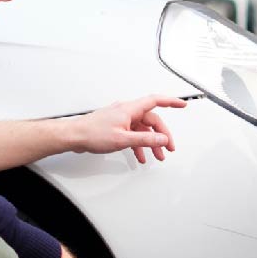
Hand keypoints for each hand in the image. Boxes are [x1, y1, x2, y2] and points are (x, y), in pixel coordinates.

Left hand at [63, 95, 186, 162]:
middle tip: (168, 148)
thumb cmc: (92, 134)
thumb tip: (163, 139)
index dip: (171, 102)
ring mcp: (121, 119)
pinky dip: (138, 145)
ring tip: (157, 156)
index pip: (156, 101)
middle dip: (162, 135)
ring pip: (142, 129)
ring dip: (151, 143)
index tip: (182, 104)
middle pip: (151, 121)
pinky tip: (140, 156)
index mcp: (129, 109)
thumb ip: (145, 140)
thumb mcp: (123, 139)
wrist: (74, 136)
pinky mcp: (115, 127)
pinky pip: (133, 134)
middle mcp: (126, 111)